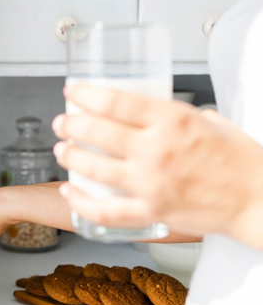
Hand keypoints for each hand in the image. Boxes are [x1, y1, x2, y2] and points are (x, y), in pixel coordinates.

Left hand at [53, 84, 262, 244]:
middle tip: (62, 122)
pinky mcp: (152, 212)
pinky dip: (81, 202)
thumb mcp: (211, 121)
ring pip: (95, 168)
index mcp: (173, 120)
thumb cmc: (240, 161)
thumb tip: (150, 112)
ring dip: (70, 157)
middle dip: (71, 124)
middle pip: (97, 132)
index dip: (86, 94)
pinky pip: (106, 211)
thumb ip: (176, 115)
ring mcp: (152, 183)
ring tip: (61, 150)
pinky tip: (69, 191)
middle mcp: (157, 150)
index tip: (73, 92)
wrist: (259, 200)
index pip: (115, 101)